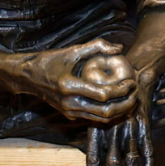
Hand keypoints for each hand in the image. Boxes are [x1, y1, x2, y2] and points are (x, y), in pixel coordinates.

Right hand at [20, 39, 135, 122]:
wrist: (27, 77)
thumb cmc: (50, 61)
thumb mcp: (72, 50)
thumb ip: (97, 46)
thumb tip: (119, 48)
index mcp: (70, 86)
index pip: (103, 94)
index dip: (122, 90)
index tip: (132, 82)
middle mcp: (69, 102)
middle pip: (105, 111)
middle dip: (126, 104)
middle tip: (137, 93)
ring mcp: (69, 111)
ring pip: (101, 119)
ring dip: (120, 112)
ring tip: (132, 100)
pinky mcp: (69, 115)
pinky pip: (94, 119)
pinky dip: (110, 115)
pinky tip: (120, 105)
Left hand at [84, 59, 156, 165]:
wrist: (135, 73)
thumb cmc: (113, 93)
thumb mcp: (99, 110)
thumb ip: (98, 131)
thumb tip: (97, 155)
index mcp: (98, 127)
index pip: (92, 158)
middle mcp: (112, 129)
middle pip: (112, 162)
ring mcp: (129, 127)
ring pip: (130, 158)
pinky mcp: (144, 123)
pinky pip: (146, 146)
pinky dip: (147, 162)